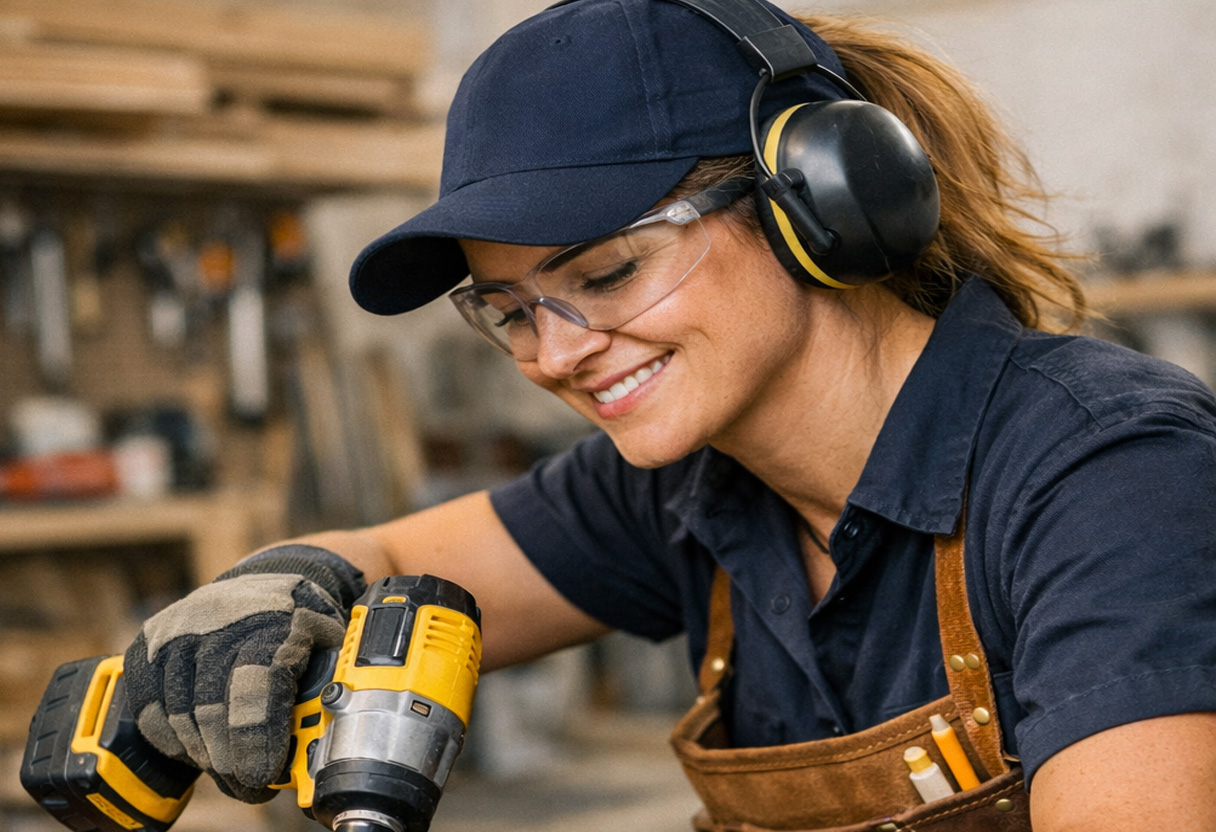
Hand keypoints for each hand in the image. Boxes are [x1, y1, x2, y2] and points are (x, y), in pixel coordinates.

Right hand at [123, 545, 364, 802]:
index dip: (258, 733)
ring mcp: (179, 628)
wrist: (271, 579)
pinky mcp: (148, 643)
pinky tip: (200, 745)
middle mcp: (221, 617)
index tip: (265, 774)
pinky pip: (150, 709)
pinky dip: (174, 739)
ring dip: (205, 754)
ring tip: (232, 770)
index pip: (258, 677)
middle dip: (231, 758)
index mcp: (277, 616)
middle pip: (213, 704)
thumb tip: (316, 747)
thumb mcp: (331, 646)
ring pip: (178, 713)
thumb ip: (326, 690)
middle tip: (252, 784)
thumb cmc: (304, 624)